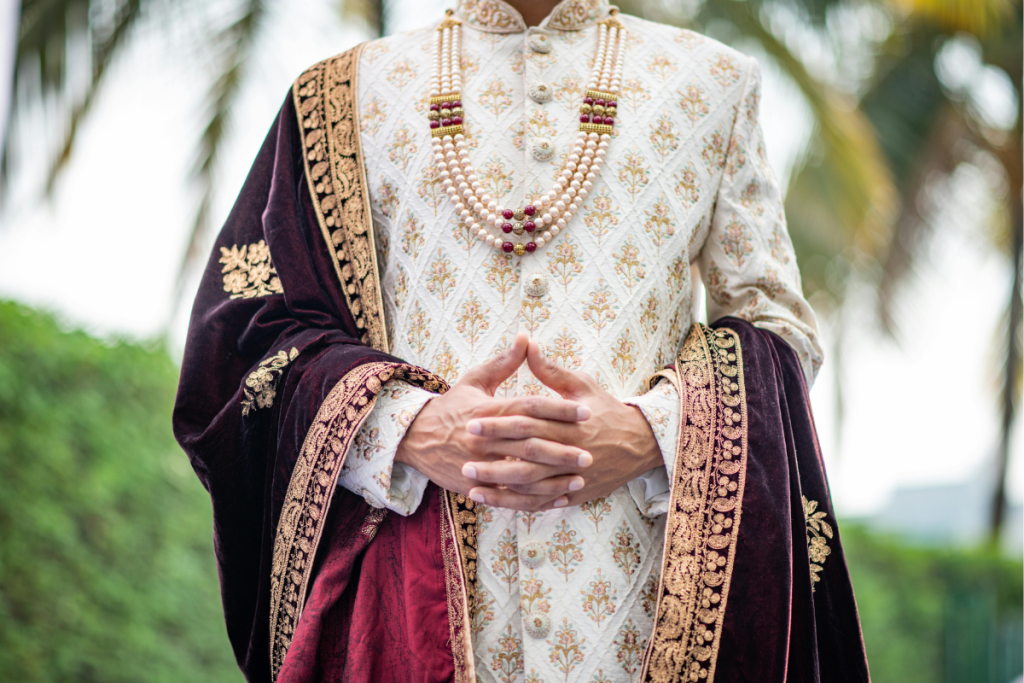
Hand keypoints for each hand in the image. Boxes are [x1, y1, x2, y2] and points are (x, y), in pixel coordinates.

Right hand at [395, 332, 592, 507]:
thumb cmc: (450, 407)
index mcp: (487, 411)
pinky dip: (535, 501)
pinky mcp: (475, 486)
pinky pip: (510, 497)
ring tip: (579, 477)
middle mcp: (483, 439)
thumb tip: (526, 337)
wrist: (413, 438)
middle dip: (561, 449)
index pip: (528, 408)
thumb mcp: (474, 380)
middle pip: (529, 444)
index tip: (585, 412)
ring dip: (552, 479)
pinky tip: (559, 499)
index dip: (558, 409)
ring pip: (521, 475)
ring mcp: (479, 465)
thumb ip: (504, 362)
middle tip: (590, 452)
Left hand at [463, 339, 661, 508]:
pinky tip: (495, 500)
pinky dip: (518, 503)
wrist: (642, 444)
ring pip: (532, 485)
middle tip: (463, 453)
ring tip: (471, 483)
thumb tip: (526, 342)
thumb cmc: (608, 410)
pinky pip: (543, 502)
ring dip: (500, 485)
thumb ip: (551, 370)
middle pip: (526, 455)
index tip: (471, 420)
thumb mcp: (582, 384)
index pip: (528, 422)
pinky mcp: (575, 494)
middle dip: (493, 456)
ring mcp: (574, 476)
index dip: (499, 423)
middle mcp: (571, 451)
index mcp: (571, 423)